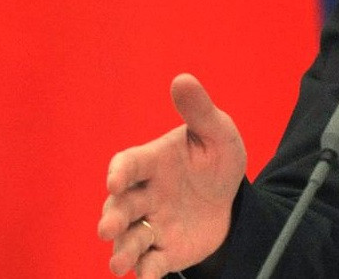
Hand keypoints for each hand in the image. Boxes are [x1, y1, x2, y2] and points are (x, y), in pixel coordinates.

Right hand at [98, 74, 246, 277]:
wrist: (231, 198)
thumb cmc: (214, 158)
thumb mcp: (216, 131)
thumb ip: (198, 110)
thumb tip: (182, 79)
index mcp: (153, 162)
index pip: (129, 164)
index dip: (120, 171)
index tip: (116, 179)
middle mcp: (146, 194)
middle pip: (121, 206)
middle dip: (112, 218)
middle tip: (108, 228)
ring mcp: (153, 224)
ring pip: (130, 239)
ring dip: (122, 251)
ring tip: (119, 264)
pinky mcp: (165, 250)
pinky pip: (152, 263)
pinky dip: (147, 271)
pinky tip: (147, 276)